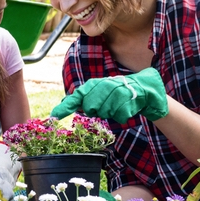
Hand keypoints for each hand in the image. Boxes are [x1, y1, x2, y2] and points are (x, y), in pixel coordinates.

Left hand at [50, 67, 167, 122]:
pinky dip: (122, 115)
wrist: (145, 88)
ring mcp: (116, 92)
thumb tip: (63, 102)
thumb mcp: (100, 92)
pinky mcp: (128, 100)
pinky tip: (127, 107)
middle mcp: (104, 85)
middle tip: (107, 104)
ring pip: (105, 113)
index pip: (76, 96)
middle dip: (96, 111)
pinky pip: (119, 116)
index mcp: (95, 84)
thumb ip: (84, 98)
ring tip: (118, 104)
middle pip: (90, 108)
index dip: (65, 107)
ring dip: (111, 112)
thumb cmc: (118, 92)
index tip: (53, 117)